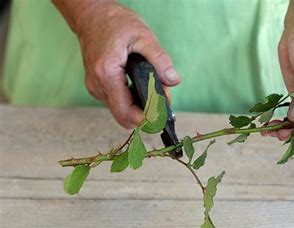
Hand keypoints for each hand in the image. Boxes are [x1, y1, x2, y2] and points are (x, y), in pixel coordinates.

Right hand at [65, 2, 179, 127]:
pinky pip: (117, 102)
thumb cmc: (115, 23)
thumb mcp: (143, 36)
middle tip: (163, 99)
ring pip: (121, 110)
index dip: (146, 119)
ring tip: (156, 89)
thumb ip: (160, 60)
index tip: (162, 116)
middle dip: (147, 113)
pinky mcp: (98, 86)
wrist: (93, 15)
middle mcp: (97, 84)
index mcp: (107, 74)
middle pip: (124, 115)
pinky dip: (132, 99)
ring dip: (140, 106)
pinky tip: (142, 87)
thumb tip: (173, 80)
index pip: (125, 112)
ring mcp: (95, 87)